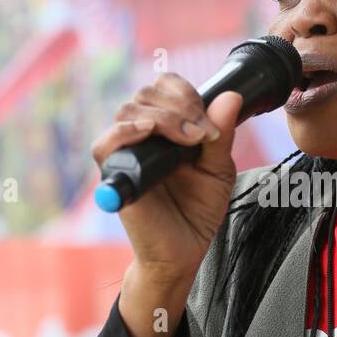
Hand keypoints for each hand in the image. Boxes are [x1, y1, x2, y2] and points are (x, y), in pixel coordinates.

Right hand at [91, 76, 245, 280]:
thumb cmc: (197, 210)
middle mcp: (141, 135)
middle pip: (146, 93)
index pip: (164, 86)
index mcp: (165, 128)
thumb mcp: (219, 169)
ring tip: (189, 141)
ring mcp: (126, 153)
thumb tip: (231, 96)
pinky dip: (125, 132)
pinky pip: (105, 144)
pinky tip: (148, 133)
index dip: (185, 93)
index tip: (208, 122)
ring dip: (163, 118)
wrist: (184, 250)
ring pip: (129, 111)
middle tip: (203, 135)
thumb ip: (222, 134)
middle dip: (180, 106)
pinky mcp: (114, 174)